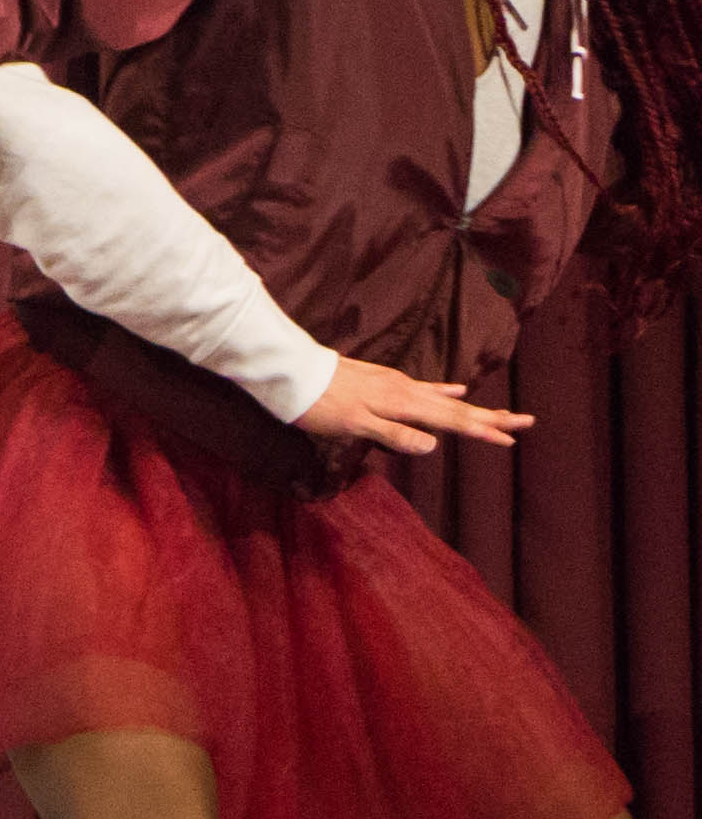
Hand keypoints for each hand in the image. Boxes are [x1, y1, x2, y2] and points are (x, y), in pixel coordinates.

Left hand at [292, 359, 526, 456]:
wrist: (292, 373)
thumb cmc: (319, 405)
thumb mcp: (354, 425)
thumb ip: (393, 435)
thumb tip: (434, 445)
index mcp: (403, 404)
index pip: (451, 422)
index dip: (481, 431)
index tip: (511, 440)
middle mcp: (406, 391)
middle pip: (457, 410)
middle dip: (491, 419)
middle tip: (526, 423)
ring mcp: (396, 384)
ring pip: (445, 400)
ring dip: (474, 409)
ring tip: (501, 414)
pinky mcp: (385, 381)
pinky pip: (425, 388)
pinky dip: (445, 392)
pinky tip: (459, 391)